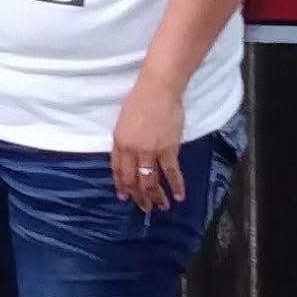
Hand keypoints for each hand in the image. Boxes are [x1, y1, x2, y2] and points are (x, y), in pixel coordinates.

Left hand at [111, 76, 185, 212]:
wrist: (158, 89)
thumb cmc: (140, 100)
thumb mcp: (123, 121)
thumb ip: (125, 141)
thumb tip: (130, 156)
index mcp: (119, 143)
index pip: (118, 171)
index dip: (122, 186)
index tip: (124, 197)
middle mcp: (132, 151)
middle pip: (134, 180)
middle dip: (139, 197)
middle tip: (144, 208)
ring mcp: (150, 152)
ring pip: (151, 181)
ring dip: (156, 197)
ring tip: (160, 207)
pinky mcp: (168, 149)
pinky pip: (172, 172)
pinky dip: (176, 186)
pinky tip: (178, 196)